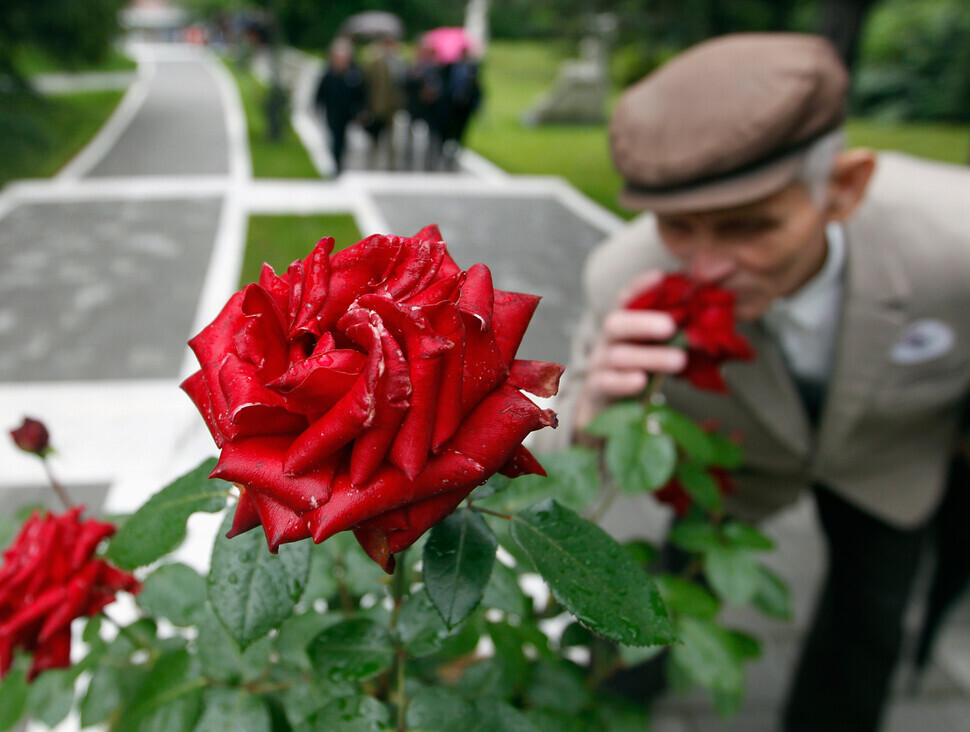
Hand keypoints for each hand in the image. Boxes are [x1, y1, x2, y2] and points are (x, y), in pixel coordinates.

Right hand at [575, 271, 687, 430]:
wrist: (610, 414)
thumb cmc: (640, 374)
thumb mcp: (657, 352)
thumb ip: (677, 339)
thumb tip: (712, 324)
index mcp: (624, 326)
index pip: (627, 300)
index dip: (641, 287)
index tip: (661, 277)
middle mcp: (608, 341)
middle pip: (616, 323)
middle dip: (643, 322)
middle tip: (671, 327)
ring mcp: (599, 365)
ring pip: (618, 356)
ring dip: (650, 356)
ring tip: (679, 361)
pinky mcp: (597, 390)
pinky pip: (606, 383)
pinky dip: (624, 382)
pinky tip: (641, 381)